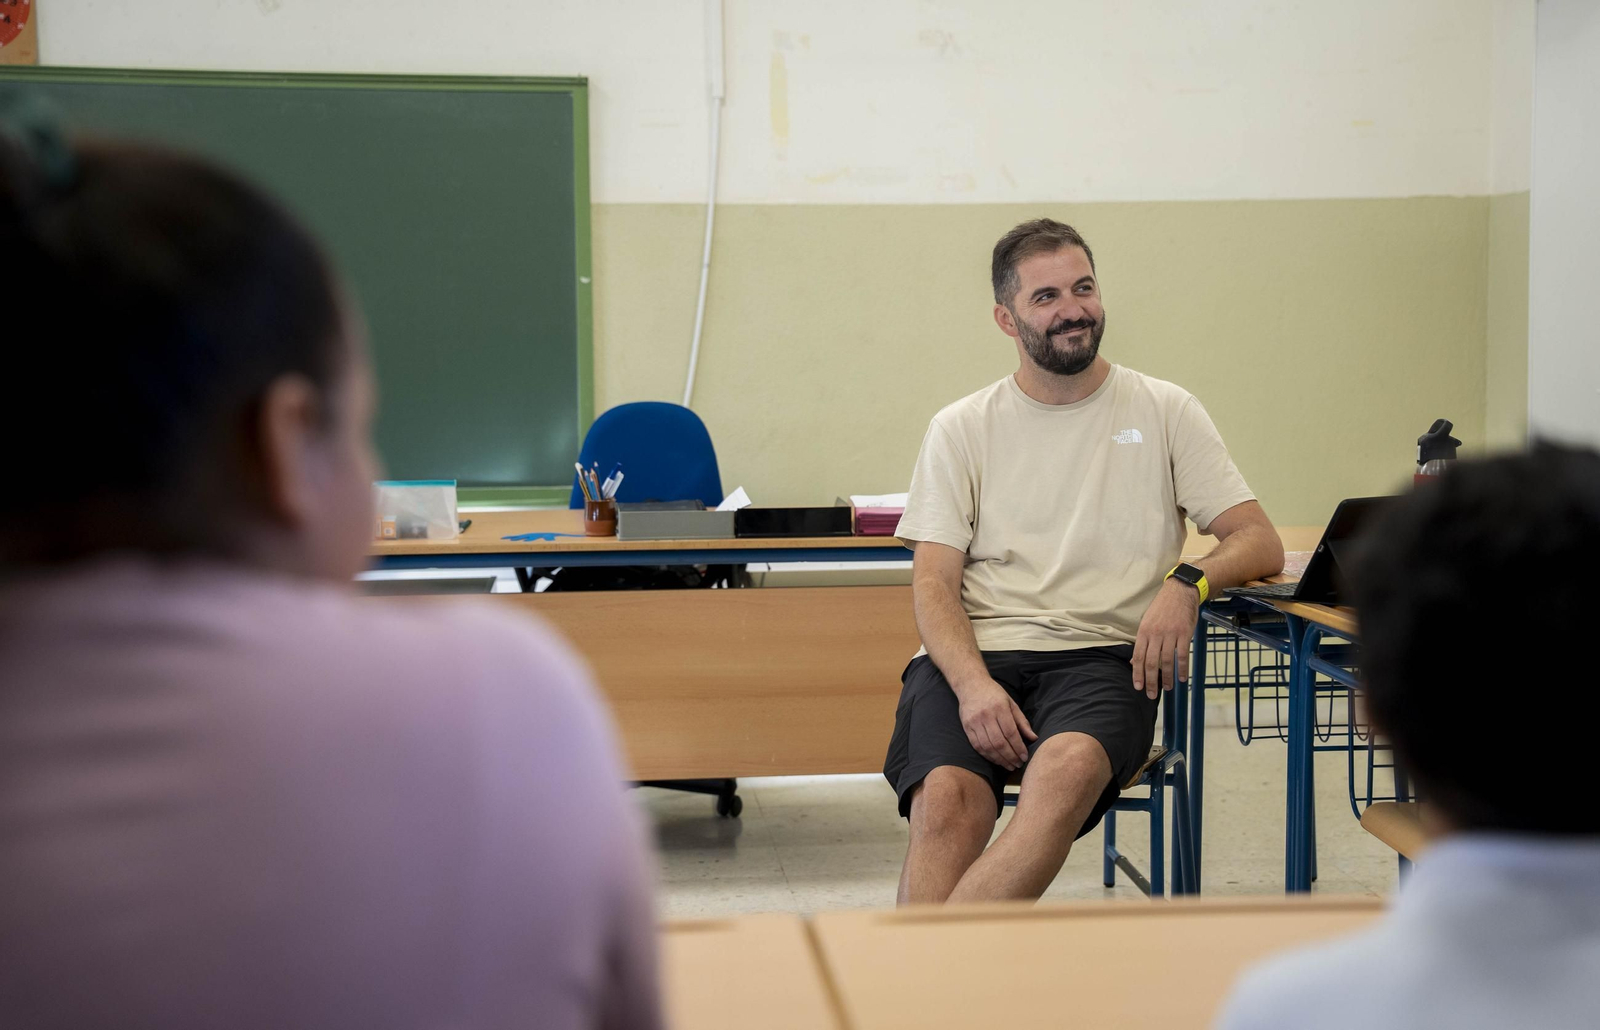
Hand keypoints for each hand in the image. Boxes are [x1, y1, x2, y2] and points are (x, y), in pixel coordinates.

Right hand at [954, 677, 1036, 770]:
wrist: (971, 685)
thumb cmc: (994, 694)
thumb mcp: (1011, 703)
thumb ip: (1022, 722)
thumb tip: (1033, 738)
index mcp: (999, 708)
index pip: (1011, 733)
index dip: (1018, 747)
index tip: (1024, 757)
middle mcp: (986, 715)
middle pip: (999, 742)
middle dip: (1010, 756)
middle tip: (1018, 764)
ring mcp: (974, 722)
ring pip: (988, 747)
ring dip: (999, 759)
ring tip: (1009, 766)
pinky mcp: (966, 727)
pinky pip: (977, 746)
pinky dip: (987, 756)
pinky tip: (996, 760)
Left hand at [1132, 579, 1200, 698]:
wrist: (1180, 592)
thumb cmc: (1162, 608)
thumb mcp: (1147, 622)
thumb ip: (1142, 642)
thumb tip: (1135, 661)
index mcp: (1143, 632)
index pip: (1138, 657)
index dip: (1138, 673)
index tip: (1138, 687)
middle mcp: (1155, 634)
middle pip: (1151, 662)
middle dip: (1150, 681)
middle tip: (1151, 694)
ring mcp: (1170, 634)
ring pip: (1167, 661)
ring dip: (1167, 677)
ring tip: (1168, 688)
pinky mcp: (1184, 633)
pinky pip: (1182, 655)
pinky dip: (1182, 668)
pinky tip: (1183, 678)